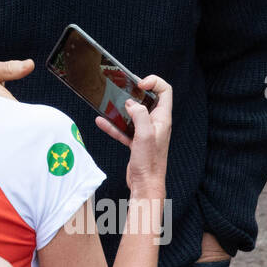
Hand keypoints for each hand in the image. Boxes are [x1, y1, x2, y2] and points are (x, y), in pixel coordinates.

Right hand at [96, 75, 170, 196]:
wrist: (145, 184)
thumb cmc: (149, 162)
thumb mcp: (145, 134)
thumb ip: (139, 115)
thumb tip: (131, 103)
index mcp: (162, 119)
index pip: (165, 91)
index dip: (154, 82)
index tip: (139, 83)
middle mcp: (155, 123)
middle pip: (148, 100)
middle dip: (135, 92)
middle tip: (123, 88)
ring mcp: (145, 132)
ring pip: (133, 114)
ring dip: (121, 108)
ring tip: (109, 102)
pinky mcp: (136, 141)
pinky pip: (123, 128)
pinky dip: (113, 125)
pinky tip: (101, 121)